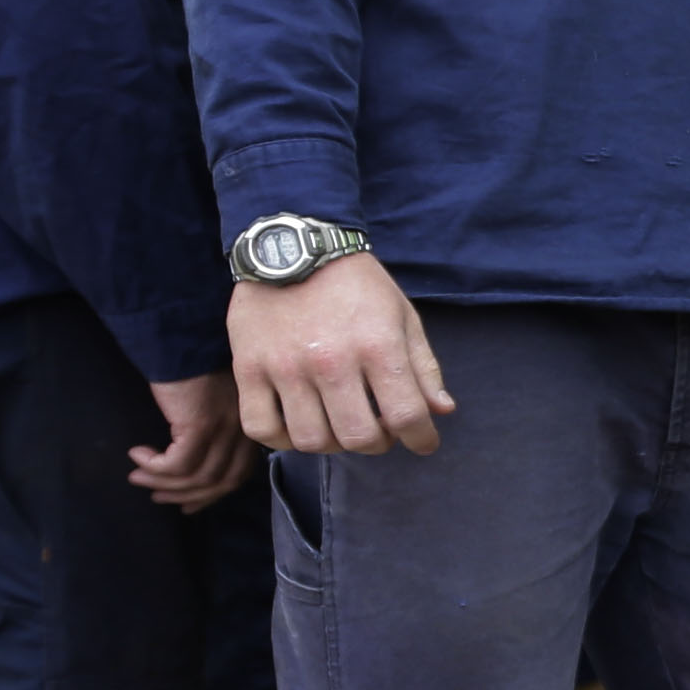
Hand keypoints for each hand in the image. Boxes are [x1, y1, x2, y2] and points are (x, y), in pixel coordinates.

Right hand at [129, 372, 254, 510]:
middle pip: (222, 481)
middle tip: (158, 496)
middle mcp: (242, 429)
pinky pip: (178, 463)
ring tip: (139, 476)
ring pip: (198, 477)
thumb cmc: (189, 362)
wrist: (182, 333)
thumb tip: (188, 462)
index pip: (238, 474)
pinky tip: (138, 455)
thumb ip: (210, 429)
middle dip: (188, 496)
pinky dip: (156, 466)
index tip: (189, 504)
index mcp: (247, 425)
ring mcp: (224, 427)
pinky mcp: (200, 424)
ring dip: (164, 482)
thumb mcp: (208, 400)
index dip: (212, 494)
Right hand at [230, 252, 455, 455]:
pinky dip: (282, 438)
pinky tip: (299, 423)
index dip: (422, 439)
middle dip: (378, 443)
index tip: (424, 442)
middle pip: (358, 437)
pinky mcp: (248, 368)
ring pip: (311, 440)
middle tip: (380, 431)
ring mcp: (285, 367)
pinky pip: (261, 427)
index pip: (406, 415)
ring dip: (333, 443)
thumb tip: (441, 411)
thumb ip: (423, 366)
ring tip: (340, 425)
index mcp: (377, 345)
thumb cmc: (356, 284)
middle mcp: (331, 361)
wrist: (294, 246)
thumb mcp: (402, 315)